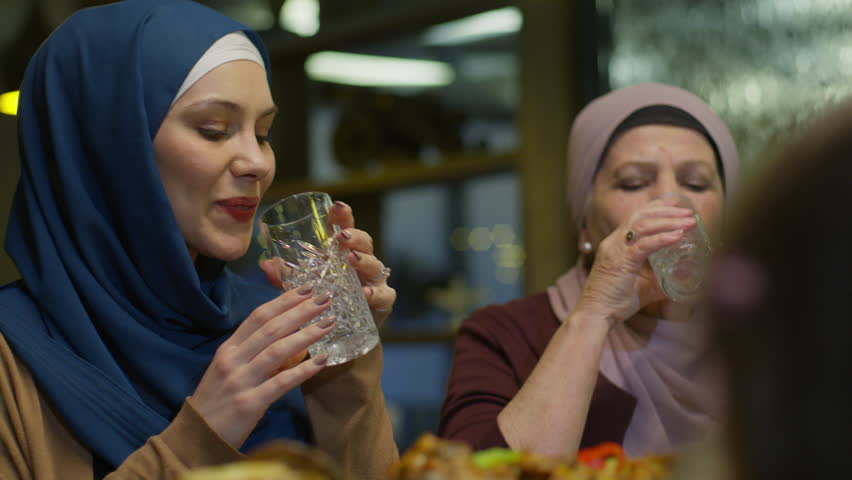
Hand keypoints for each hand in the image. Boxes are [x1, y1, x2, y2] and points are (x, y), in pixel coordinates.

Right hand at [189, 287, 334, 447]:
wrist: (195, 439)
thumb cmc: (216, 403)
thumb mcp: (227, 371)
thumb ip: (249, 353)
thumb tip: (284, 336)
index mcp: (228, 349)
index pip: (258, 317)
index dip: (284, 301)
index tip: (307, 288)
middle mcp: (233, 360)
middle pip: (271, 328)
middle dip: (300, 310)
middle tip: (326, 299)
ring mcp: (240, 381)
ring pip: (278, 350)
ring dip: (306, 334)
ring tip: (329, 323)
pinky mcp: (249, 403)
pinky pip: (281, 383)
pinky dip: (303, 370)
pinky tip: (322, 361)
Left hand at [259, 201, 395, 327]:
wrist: (346, 339)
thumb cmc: (325, 306)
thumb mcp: (303, 290)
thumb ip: (285, 278)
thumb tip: (265, 263)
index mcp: (342, 255)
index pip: (345, 229)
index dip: (343, 216)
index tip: (336, 206)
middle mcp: (361, 264)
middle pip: (364, 243)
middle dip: (355, 236)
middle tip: (342, 236)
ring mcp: (374, 282)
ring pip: (375, 265)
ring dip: (364, 261)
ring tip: (352, 260)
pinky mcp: (382, 303)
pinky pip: (384, 295)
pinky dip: (376, 293)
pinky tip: (366, 293)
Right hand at [575, 197, 695, 326]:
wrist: (596, 315)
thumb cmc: (614, 303)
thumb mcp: (641, 288)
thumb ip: (658, 282)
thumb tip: (679, 283)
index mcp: (616, 245)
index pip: (635, 217)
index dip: (655, 207)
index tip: (676, 205)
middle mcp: (614, 242)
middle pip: (641, 216)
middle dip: (667, 210)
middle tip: (688, 211)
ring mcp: (616, 250)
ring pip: (644, 225)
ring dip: (669, 221)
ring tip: (689, 221)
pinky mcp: (621, 261)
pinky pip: (645, 245)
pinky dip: (663, 238)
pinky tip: (679, 236)